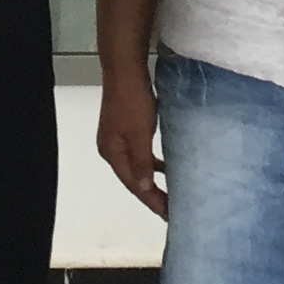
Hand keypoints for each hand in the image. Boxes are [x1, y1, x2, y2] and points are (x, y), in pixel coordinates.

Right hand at [97, 69, 166, 216]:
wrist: (125, 68)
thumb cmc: (133, 101)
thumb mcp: (140, 134)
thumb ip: (142, 163)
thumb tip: (145, 189)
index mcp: (112, 153)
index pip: (134, 185)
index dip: (151, 201)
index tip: (169, 215)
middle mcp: (111, 148)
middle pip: (133, 178)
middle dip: (151, 194)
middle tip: (171, 209)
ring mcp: (117, 137)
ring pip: (137, 166)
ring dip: (152, 179)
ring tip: (169, 193)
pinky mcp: (125, 127)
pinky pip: (140, 153)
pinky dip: (151, 163)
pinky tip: (164, 165)